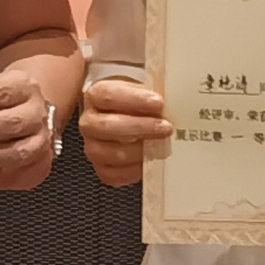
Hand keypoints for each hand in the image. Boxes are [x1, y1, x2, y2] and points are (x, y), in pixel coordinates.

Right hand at [76, 73, 166, 190]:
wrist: (128, 117)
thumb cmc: (137, 102)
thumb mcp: (141, 89)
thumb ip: (152, 92)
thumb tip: (174, 99)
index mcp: (96, 95)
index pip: (109, 96)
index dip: (134, 99)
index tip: (159, 103)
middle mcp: (89, 122)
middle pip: (108, 126)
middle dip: (140, 127)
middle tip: (166, 127)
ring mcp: (93, 147)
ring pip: (111, 153)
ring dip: (140, 151)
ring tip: (161, 146)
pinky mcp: (101, 168)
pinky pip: (114, 175)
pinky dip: (134, 171)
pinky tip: (149, 162)